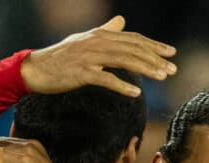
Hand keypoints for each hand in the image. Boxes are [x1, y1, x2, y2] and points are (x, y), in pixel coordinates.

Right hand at [21, 15, 176, 96]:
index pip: (133, 39)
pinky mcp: (81, 73)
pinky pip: (106, 80)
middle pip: (133, 49)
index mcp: (100, 35)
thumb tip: (121, 20)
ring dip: (146, 69)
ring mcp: (89, 57)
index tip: (171, 54)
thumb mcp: (85, 40)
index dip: (154, 46)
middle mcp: (97, 42)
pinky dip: (122, 86)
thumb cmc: (61, 57)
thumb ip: (105, 31)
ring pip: (124, 61)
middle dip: (155, 59)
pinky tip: (136, 94)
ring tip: (162, 78)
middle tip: (172, 70)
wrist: (35, 69)